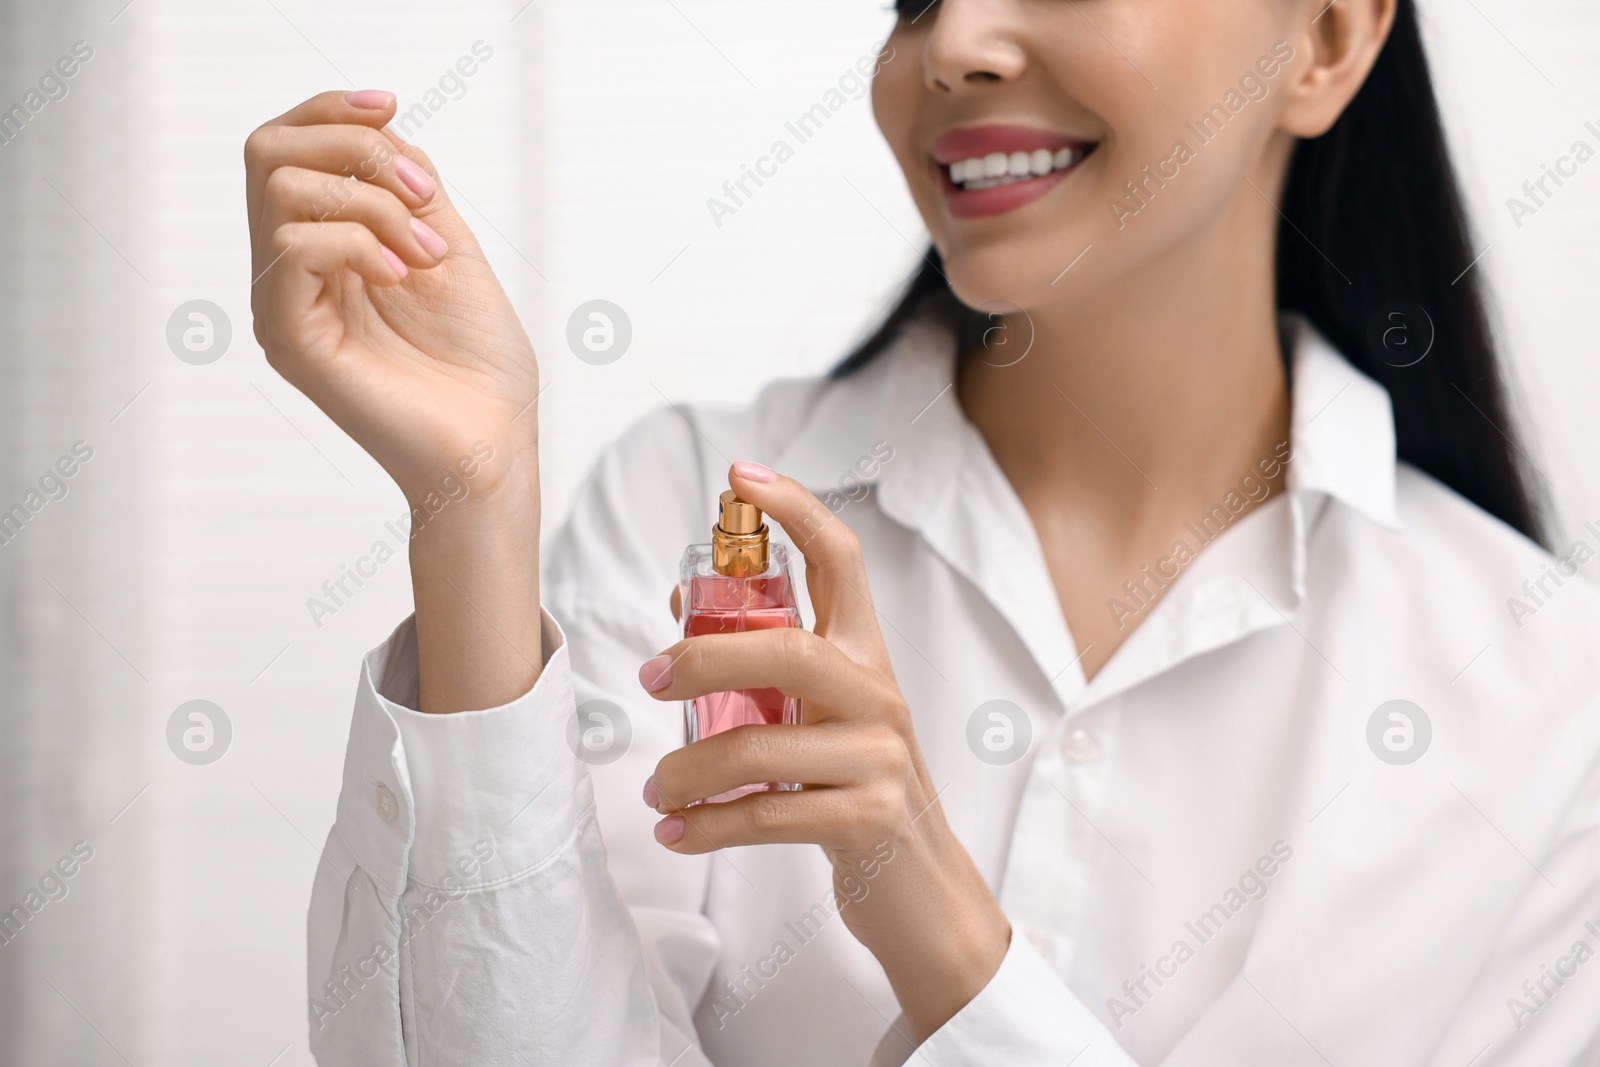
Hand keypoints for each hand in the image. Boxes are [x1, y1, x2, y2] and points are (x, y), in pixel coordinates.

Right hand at [245, 89, 537, 502]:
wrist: (494, 444)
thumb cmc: (480, 365)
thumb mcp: (451, 247)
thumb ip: (411, 188)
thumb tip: (383, 131)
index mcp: (324, 249)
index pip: (288, 148)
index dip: (331, 110)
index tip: (393, 104)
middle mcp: (291, 274)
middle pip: (269, 152)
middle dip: (356, 148)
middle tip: (426, 195)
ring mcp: (284, 306)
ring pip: (283, 190)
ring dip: (373, 202)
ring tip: (427, 252)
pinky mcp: (291, 339)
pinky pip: (293, 247)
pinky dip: (360, 241)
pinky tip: (405, 275)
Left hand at [638, 462, 1010, 1040]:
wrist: (926, 892)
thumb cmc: (857, 790)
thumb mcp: (820, 719)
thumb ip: (766, 666)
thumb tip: (683, 607)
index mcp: (865, 655)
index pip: (840, 559)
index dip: (794, 509)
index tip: (740, 476)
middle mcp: (878, 694)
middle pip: (787, 647)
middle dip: (705, 657)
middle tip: (650, 679)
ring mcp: (879, 758)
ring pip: (762, 746)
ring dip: (690, 770)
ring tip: (656, 789)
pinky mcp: (869, 820)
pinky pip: (768, 815)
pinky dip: (709, 827)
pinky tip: (676, 833)